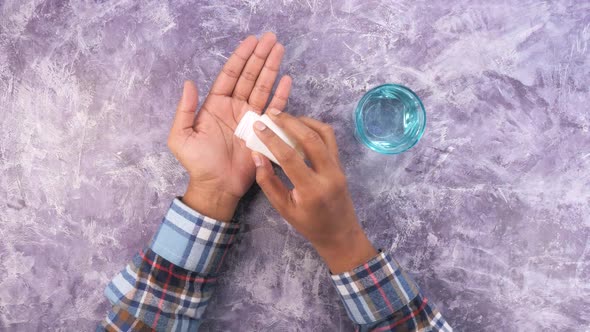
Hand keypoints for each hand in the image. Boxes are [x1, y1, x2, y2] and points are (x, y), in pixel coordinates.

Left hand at [168, 32, 291, 220]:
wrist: (216, 186)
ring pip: (262, 87)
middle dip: (260, 56)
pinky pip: (273, 110)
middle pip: (249, 75)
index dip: (240, 57)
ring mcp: (250, 118)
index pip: (230, 75)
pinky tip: (286, 79)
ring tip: (280, 49)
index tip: (251, 41)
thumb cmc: (197, 163)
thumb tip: (189, 83)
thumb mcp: (181, 137)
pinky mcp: (263, 131)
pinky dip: (281, 95)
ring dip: (272, 68)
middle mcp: (235, 107)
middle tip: (272, 38)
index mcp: (216, 105)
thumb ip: (184, 110)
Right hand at [250, 110, 376, 272]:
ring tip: (285, 117)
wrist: (340, 234)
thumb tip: (256, 155)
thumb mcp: (284, 209)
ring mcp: (338, 168)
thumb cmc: (309, 225)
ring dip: (304, 121)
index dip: (272, 139)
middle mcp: (328, 175)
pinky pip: (329, 139)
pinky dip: (315, 128)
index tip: (259, 126)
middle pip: (310, 138)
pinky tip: (300, 127)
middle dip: (289, 121)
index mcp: (311, 190)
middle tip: (272, 113)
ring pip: (324, 134)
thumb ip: (268, 182)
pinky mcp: (341, 164)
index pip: (290, 157)